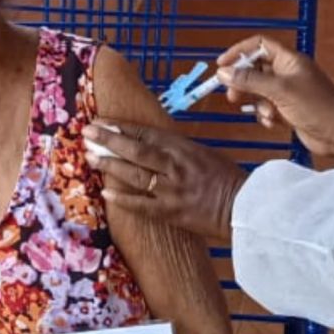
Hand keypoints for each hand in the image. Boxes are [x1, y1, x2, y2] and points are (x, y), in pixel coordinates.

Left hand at [83, 120, 246, 239]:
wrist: (246, 207)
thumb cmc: (226, 179)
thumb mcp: (202, 153)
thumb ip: (175, 149)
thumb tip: (147, 143)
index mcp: (183, 147)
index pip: (146, 133)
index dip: (121, 126)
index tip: (101, 121)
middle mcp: (175, 165)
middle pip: (135, 149)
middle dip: (108, 139)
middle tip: (87, 132)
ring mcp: (172, 189)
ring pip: (134, 173)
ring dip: (110, 164)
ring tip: (90, 157)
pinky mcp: (171, 212)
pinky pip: (142, 205)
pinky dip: (123, 198)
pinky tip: (105, 192)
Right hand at [217, 36, 333, 164]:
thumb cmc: (317, 107)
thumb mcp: (279, 91)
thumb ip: (249, 80)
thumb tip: (223, 72)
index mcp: (289, 60)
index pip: (259, 45)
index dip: (239, 52)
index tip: (222, 65)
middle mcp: (287, 73)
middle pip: (254, 69)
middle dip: (243, 83)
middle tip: (232, 95)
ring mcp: (287, 92)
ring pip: (258, 91)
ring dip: (257, 103)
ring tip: (265, 113)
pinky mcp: (287, 109)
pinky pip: (265, 107)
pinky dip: (265, 115)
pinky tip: (273, 122)